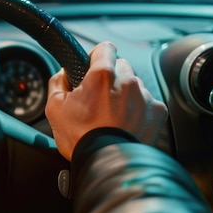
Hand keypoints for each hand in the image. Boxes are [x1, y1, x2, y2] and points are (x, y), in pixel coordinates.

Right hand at [45, 42, 167, 159]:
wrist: (109, 165)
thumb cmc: (82, 139)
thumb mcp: (54, 108)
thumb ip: (57, 82)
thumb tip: (62, 74)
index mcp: (102, 75)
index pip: (105, 47)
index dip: (96, 55)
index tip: (91, 65)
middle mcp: (127, 81)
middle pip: (120, 66)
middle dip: (110, 77)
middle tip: (98, 97)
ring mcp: (145, 96)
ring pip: (134, 84)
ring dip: (124, 93)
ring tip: (112, 115)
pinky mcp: (157, 112)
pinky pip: (147, 102)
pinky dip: (138, 109)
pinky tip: (125, 123)